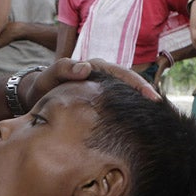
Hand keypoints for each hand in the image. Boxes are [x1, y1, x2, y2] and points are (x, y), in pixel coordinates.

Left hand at [20, 59, 159, 110]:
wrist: (36, 97)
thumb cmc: (43, 86)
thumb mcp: (50, 76)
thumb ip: (64, 69)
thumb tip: (86, 68)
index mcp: (95, 68)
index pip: (122, 74)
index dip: (137, 84)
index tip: (150, 96)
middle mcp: (103, 77)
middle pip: (130, 84)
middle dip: (145, 94)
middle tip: (159, 107)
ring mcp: (103, 91)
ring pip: (126, 96)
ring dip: (139, 105)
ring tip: (155, 118)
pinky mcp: (101, 103)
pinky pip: (118, 106)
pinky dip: (128, 113)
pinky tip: (136, 126)